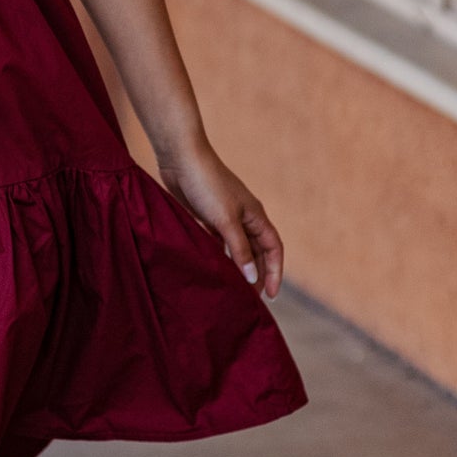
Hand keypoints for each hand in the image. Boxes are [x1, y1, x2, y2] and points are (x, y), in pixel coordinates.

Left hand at [157, 141, 282, 297]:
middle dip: (257, 274)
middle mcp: (244, 217)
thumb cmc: (207, 185)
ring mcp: (225, 217)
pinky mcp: (206, 216)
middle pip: (257, 251)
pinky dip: (218, 257)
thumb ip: (240, 250)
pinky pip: (217, 243)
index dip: (275, 271)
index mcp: (255, 216)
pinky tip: (212, 269)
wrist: (181, 158)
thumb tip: (253, 277)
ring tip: (232, 289)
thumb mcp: (226, 220)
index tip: (271, 295)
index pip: (274, 248)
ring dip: (237, 267)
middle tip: (249, 298)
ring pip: (237, 248)